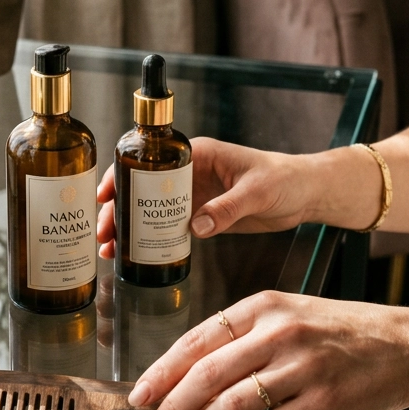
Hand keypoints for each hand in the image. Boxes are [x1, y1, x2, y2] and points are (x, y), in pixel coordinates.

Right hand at [97, 137, 314, 258]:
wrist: (304, 194)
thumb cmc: (284, 179)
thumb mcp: (256, 192)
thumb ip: (226, 208)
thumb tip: (195, 226)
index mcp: (198, 154)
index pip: (150, 160)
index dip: (123, 175)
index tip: (105, 195)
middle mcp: (189, 172)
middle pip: (142, 188)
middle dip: (118, 209)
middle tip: (104, 233)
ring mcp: (193, 195)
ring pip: (150, 211)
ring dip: (129, 228)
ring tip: (110, 250)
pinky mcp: (201, 215)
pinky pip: (169, 227)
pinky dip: (150, 241)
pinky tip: (134, 256)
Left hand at [126, 292, 408, 409]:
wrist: (407, 346)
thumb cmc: (342, 332)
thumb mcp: (290, 315)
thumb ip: (244, 338)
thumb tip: (190, 375)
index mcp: (265, 306)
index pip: (198, 339)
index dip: (163, 370)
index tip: (140, 393)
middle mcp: (282, 332)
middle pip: (207, 373)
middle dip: (173, 404)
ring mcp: (305, 366)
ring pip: (234, 403)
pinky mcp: (326, 401)